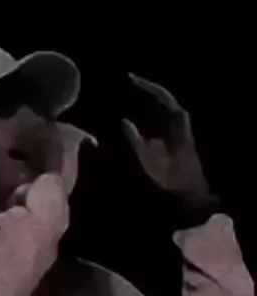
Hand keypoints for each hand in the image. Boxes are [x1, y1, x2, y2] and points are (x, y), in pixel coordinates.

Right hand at [123, 73, 218, 222]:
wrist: (193, 195)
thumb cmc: (171, 180)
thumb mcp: (149, 162)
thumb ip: (135, 140)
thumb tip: (124, 120)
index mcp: (176, 122)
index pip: (161, 95)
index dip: (145, 85)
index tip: (130, 77)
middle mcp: (181, 121)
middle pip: (163, 98)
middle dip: (146, 89)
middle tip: (129, 80)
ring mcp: (181, 128)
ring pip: (164, 107)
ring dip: (149, 99)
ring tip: (133, 92)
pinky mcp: (179, 137)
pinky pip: (164, 117)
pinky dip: (152, 112)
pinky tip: (142, 114)